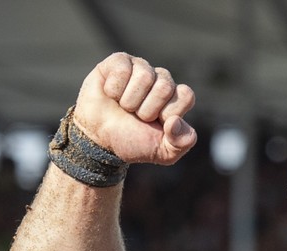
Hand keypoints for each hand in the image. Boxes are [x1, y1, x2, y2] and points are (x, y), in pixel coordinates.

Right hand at [72, 54, 197, 164]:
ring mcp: (140, 68)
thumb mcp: (162, 152)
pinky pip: (123, 69)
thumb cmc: (131, 141)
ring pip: (144, 76)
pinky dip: (114, 89)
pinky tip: (111, 94)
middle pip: (165, 86)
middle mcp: (160, 80)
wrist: (99, 139)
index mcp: (175, 98)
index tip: (156, 123)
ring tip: (124, 107)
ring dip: (130, 101)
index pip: (186, 95)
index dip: (169, 112)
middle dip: (147, 109)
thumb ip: (182, 142)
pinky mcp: (119, 61)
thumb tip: (175, 121)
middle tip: (136, 116)